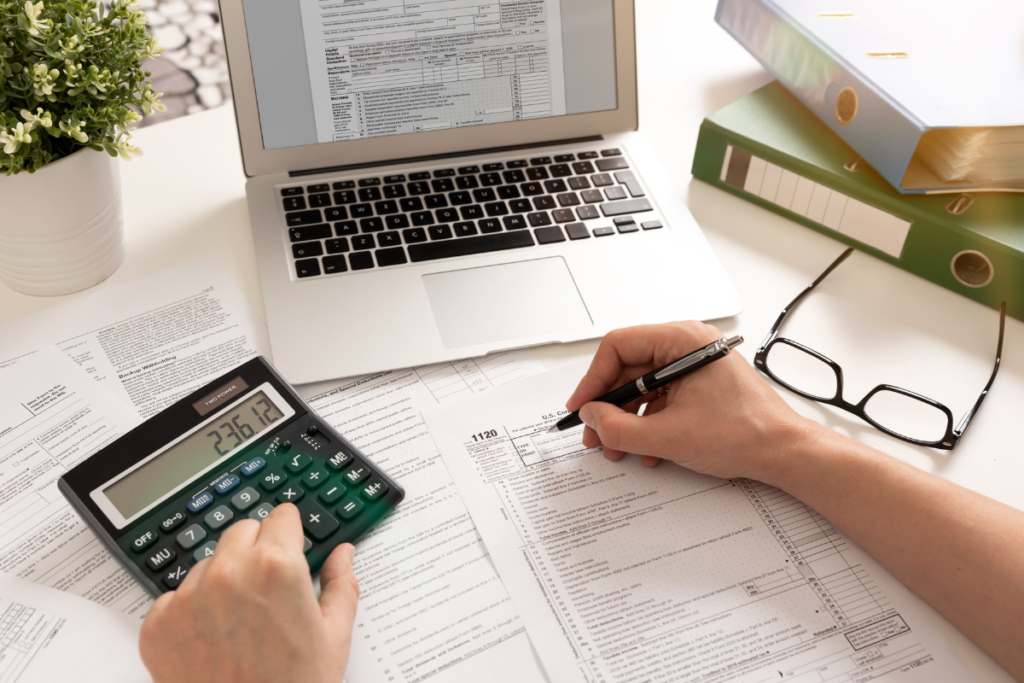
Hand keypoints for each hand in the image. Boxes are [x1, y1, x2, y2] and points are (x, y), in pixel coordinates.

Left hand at [139, 504, 358, 682]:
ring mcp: (188, 598)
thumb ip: (341, 584)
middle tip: (269, 589)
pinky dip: (193, 612)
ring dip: (224, 579)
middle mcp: (229, 573)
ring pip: (208, 563)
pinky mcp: (159, 624)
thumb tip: (343, 555)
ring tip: (241, 623)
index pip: (280, 516)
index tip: (291, 545)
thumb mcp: (335, 638)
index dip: (290, 533)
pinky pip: (175, 597)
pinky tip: (215, 640)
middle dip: (257, 550)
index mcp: (276, 567)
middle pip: (242, 531)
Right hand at [566, 321, 816, 481]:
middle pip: (629, 368)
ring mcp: (695, 367)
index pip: (619, 345)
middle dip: (609, 406)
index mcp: (684, 340)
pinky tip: (646, 451)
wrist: (786, 453)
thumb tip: (592, 417)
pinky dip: (648, 424)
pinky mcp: (701, 387)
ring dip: (627, 421)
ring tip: (618, 448)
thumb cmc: (747, 433)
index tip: (582, 406)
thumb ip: (619, 427)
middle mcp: (689, 346)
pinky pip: (662, 400)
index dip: (594, 379)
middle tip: (594, 432)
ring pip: (643, 388)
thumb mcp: (669, 436)